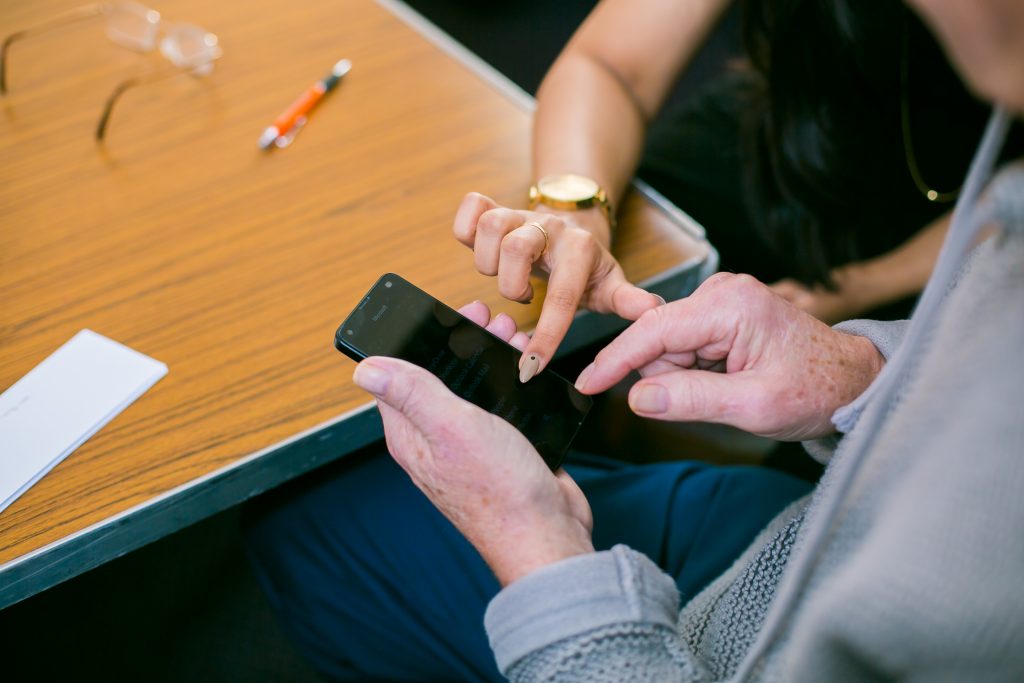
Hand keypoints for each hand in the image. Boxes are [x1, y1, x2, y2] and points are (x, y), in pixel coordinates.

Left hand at [352, 301, 593, 585]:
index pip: (400, 376)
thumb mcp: (451, 427)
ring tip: (513, 335)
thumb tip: (364, 368)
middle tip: (489, 318)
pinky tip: (528, 369)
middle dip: (463, 343)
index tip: (445, 314)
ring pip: (473, 390)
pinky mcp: (502, 452)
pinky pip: (501, 407)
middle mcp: (435, 440)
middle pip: (440, 377)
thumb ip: (412, 393)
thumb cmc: (498, 490)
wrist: (546, 536)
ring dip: (490, 359)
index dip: (418, 340)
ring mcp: (469, 447)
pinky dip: (512, 383)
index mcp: (411, 434)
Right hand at [453, 192, 663, 380]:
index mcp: (580, 250)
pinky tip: (481, 249)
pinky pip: (470, 206)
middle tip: (525, 296)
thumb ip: (629, 300)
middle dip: (512, 285)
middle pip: (516, 247)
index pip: (562, 296)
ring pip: (490, 226)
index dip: (547, 335)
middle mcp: (549, 227)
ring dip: (488, 262)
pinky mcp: (493, 207)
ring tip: (507, 277)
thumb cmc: (587, 267)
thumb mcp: (611, 286)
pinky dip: (466, 229)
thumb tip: (653, 310)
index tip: (531, 367)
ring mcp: (519, 214)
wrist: (573, 228)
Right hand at [575, 273, 884, 440]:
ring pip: (667, 346)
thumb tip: (637, 398)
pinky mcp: (722, 313)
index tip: (585, 384)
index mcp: (730, 306)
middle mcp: (721, 293)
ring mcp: (721, 300)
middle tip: (717, 399)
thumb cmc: (816, 390)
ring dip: (683, 376)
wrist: (852, 381)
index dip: (615, 361)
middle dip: (668, 377)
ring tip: (729, 389)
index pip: (652, 333)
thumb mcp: (754, 407)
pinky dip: (693, 370)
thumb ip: (692, 400)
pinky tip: (726, 379)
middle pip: (657, 340)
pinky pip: (683, 345)